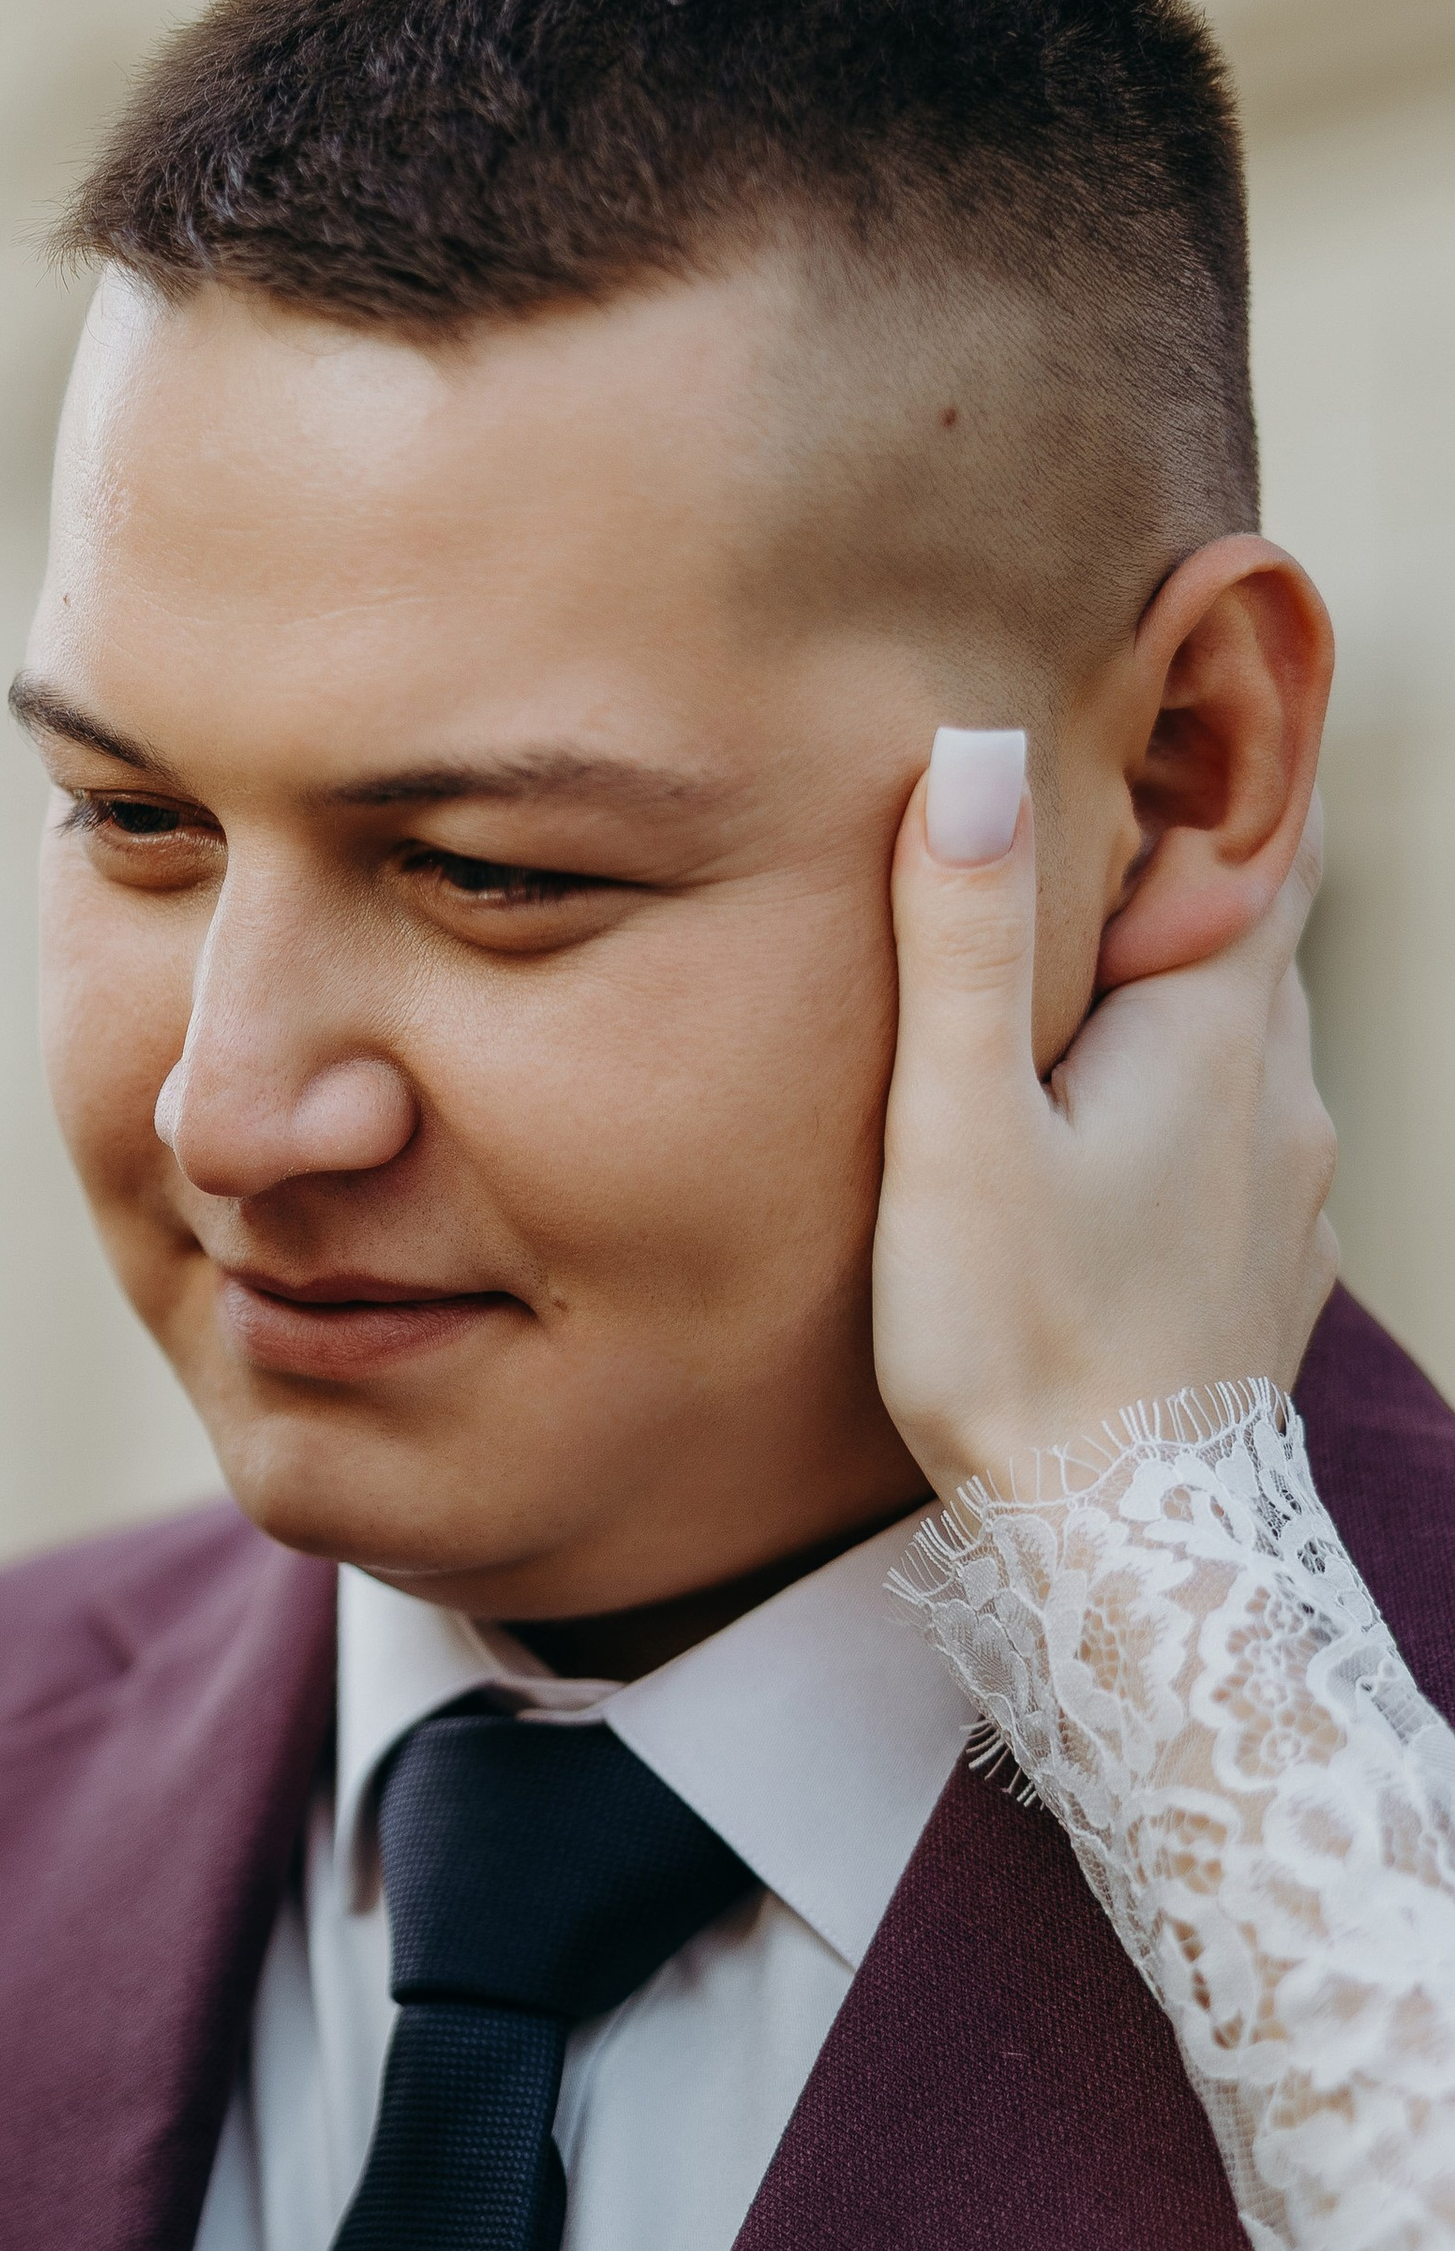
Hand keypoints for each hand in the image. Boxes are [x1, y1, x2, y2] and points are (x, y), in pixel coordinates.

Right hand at [872, 730, 1339, 1500]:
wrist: (1131, 1557)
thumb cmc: (1025, 1344)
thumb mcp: (960, 1130)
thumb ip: (968, 941)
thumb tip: (976, 747)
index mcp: (1220, 1033)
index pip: (1265, 844)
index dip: (1234, 761)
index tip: (1183, 693)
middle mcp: (1287, 1099)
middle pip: (1257, 942)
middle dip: (1186, 884)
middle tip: (1090, 837)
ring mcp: (1291, 1199)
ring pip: (1251, 1052)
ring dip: (1180, 1011)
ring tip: (1080, 1000)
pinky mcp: (1266, 1282)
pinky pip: (1241, 1153)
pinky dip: (1185, 1117)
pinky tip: (1103, 1158)